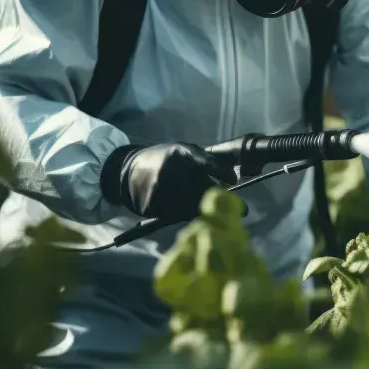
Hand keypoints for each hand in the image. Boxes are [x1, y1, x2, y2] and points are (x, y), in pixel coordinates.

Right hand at [101, 143, 236, 220]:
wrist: (126, 171)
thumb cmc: (164, 160)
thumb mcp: (183, 152)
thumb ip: (205, 161)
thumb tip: (235, 176)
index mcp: (180, 153)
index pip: (202, 159)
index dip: (218, 169)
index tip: (233, 179)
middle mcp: (170, 170)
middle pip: (202, 190)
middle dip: (222, 200)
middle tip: (242, 209)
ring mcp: (160, 190)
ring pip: (192, 207)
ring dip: (205, 210)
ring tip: (210, 210)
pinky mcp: (152, 206)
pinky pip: (177, 216)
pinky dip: (186, 215)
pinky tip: (183, 209)